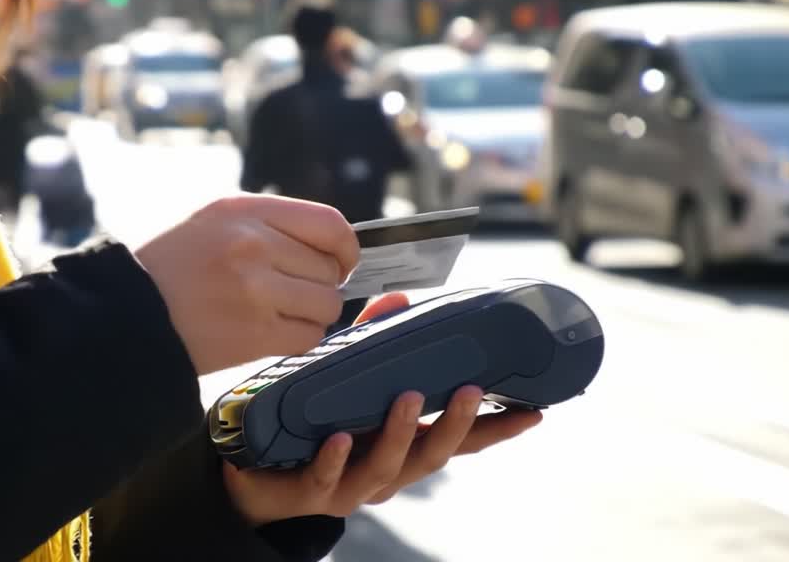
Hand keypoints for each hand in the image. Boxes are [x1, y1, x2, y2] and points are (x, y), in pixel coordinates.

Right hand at [135, 194, 358, 375]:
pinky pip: (309, 336)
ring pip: (326, 304)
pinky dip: (300, 337)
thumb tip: (331, 244)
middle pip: (330, 268)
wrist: (126, 314)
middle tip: (294, 292)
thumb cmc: (170, 267)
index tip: (341, 262)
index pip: (329, 224)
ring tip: (282, 312)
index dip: (346, 248)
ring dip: (313, 312)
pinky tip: (273, 331)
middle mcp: (254, 244)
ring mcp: (256, 290)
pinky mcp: (254, 333)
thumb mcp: (212, 220)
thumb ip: (268, 223)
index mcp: (244, 210)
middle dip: (321, 284)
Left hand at [221, 293, 542, 525]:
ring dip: (400, 433)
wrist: (253, 474)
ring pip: (387, 467)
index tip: (535, 411)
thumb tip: (400, 299)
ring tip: (407, 400)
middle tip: (470, 390)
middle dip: (455, 424)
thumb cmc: (311, 426)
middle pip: (433, 455)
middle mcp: (387, 470)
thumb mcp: (347, 381)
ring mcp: (351, 484)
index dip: (496, 429)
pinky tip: (339, 438)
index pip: (460, 440)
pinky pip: (326, 476)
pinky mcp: (311, 490)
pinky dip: (336, 457)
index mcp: (404, 445)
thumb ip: (373, 342)